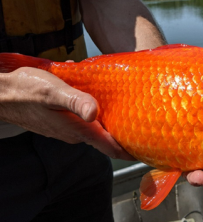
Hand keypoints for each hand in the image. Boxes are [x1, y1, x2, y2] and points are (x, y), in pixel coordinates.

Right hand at [0, 67, 133, 159]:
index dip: (130, 151)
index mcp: (78, 129)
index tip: (148, 152)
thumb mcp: (52, 91)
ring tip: (131, 118)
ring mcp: (69, 131)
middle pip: (107, 141)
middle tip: (145, 130)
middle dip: (125, 138)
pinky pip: (87, 125)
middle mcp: (76, 134)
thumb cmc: (25, 90)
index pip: (110, 148)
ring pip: (98, 132)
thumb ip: (75, 101)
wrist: (3, 95)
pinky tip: (104, 108)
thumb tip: (95, 113)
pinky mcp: (64, 124)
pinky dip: (100, 120)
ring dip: (113, 127)